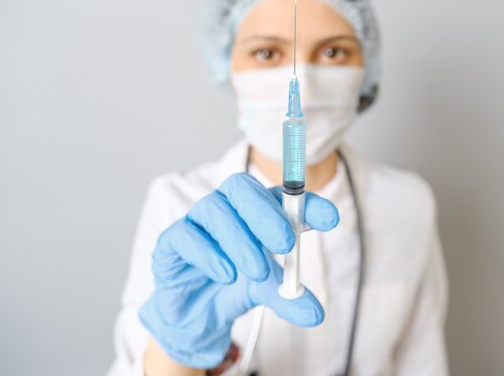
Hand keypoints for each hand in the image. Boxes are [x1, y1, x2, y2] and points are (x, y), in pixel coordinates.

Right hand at [139, 173, 338, 368]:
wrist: (193, 315)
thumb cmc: (233, 287)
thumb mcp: (266, 291)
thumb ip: (288, 298)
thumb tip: (315, 313)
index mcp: (255, 211)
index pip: (281, 195)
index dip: (306, 203)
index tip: (331, 219)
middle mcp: (227, 208)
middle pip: (242, 188)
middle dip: (266, 213)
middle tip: (286, 245)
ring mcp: (197, 221)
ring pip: (215, 209)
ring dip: (240, 239)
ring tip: (258, 271)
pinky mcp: (172, 242)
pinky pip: (186, 235)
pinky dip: (209, 254)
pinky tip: (227, 274)